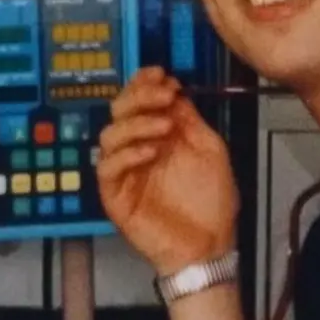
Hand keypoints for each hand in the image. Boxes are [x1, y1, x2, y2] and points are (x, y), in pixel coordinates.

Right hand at [97, 67, 238, 274]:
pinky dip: (128, 154)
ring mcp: (124, 173)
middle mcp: (136, 150)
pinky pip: (107, 168)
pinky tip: (151, 151)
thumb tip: (173, 91)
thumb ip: (190, 121)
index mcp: (157, 137)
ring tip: (164, 126)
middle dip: (138, 97)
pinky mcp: (115, 196)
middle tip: (162, 95)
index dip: (143, 84)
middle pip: (118, 112)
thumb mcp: (209, 150)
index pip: (137, 101)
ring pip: (108, 136)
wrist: (210, 245)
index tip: (161, 74)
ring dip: (136, 123)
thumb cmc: (211, 202)